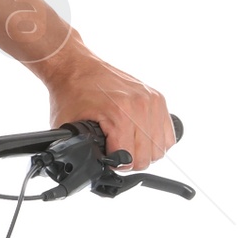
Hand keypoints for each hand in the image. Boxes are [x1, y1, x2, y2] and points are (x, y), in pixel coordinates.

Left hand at [44, 44, 174, 171]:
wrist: (76, 68)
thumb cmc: (72, 94)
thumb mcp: (70, 128)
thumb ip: (81, 151)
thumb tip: (88, 170)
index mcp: (119, 114)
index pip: (130, 160)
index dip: (115, 165)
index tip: (106, 159)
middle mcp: (140, 106)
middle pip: (148, 157)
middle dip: (131, 161)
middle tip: (116, 153)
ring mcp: (151, 101)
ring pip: (160, 148)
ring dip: (145, 152)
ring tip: (128, 145)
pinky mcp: (157, 98)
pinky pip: (168, 133)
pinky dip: (156, 141)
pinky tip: (140, 138)